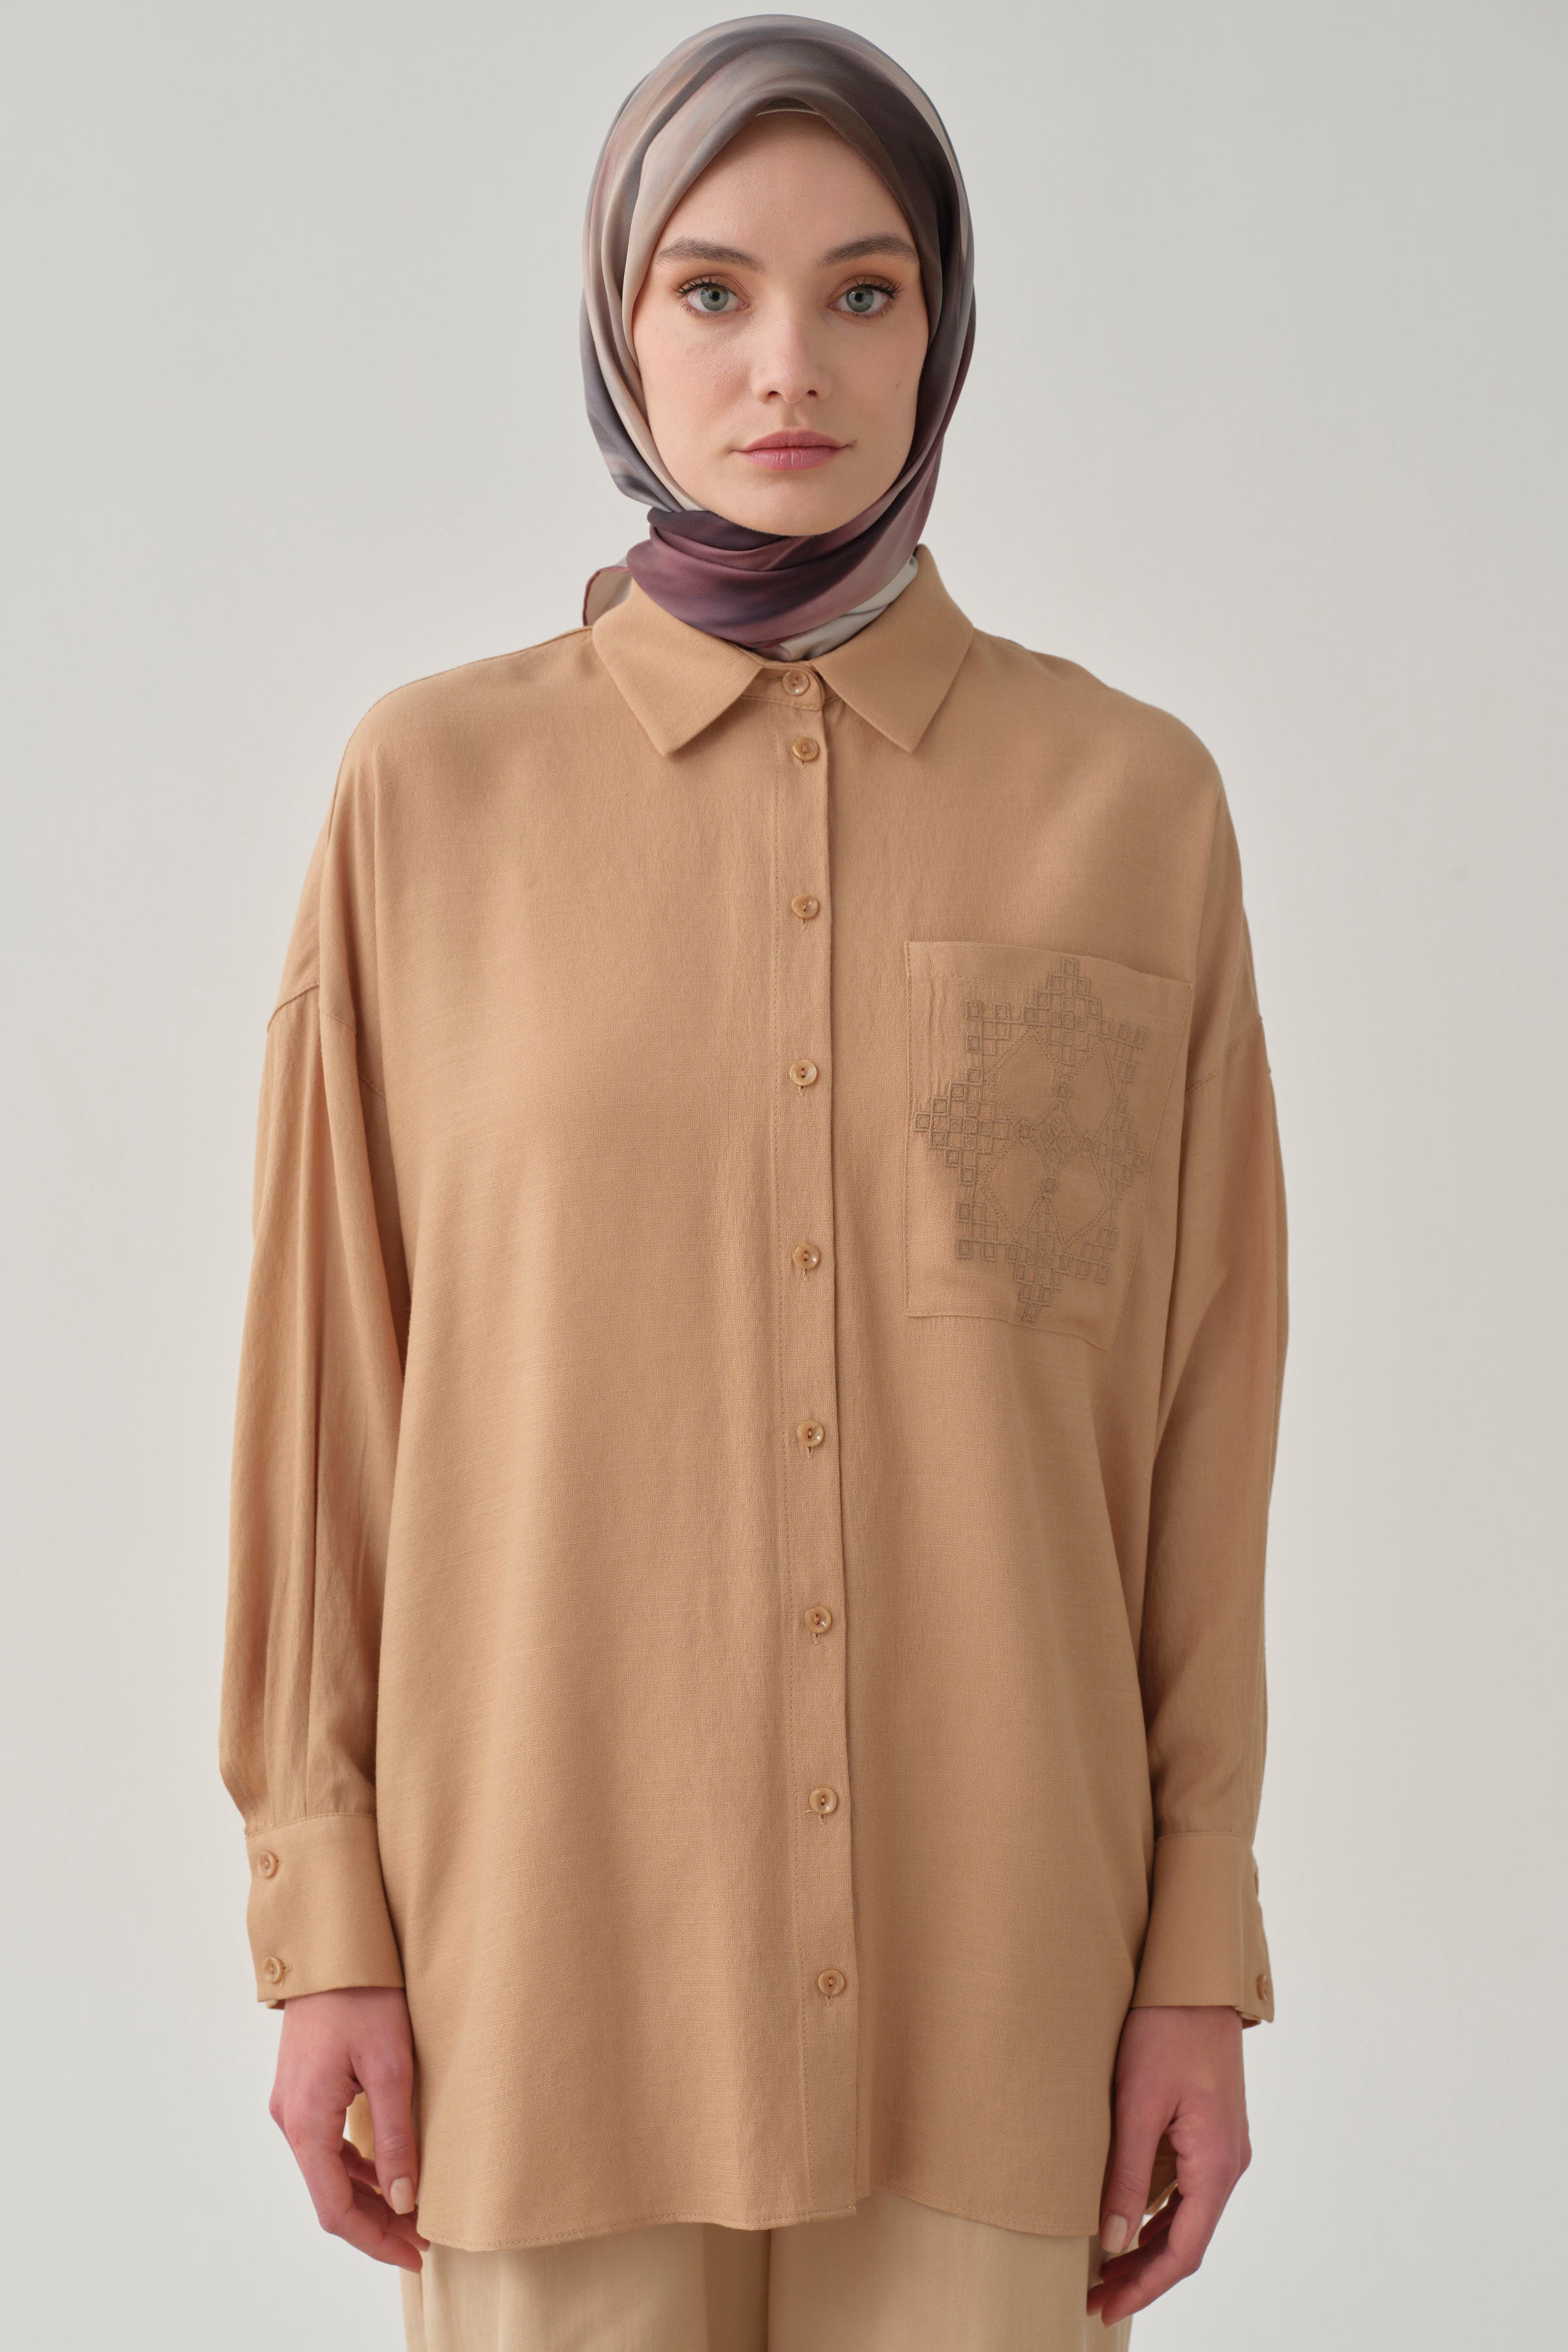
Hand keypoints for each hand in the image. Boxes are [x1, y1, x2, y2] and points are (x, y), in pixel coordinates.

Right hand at [269, 1986, 428, 2271]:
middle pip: (329, 2195)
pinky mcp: (303, 2087)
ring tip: (413, 2211)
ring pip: (326, 2171)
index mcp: (306, 2120)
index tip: (415, 2255)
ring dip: (367, 2197)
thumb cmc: (364, 1997)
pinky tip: (388, 2169)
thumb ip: (396, 2137)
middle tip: (422, 2240)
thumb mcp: (391, 2067)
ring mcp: (292, 2102)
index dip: (375, 2240)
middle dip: (376, 2224)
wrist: (335, 1945)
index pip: (335, 2209)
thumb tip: (406, 2199)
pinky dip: (355, 2166)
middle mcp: (290, 2118)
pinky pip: (325, 2143)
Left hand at [1087, 2003, 1249, 2326]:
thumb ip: (1126, 2173)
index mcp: (1217, 2164)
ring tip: (1103, 2268)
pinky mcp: (1211, 2127)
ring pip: (1187, 2215)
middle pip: (1186, 2239)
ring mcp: (1223, 2145)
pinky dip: (1157, 2213)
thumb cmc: (1166, 2030)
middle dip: (1142, 2273)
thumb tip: (1112, 2240)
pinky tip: (1128, 2219)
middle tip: (1094, 2296)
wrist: (1195, 1976)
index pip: (1184, 2251)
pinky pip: (1187, 2187)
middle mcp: (1229, 2162)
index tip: (1105, 2306)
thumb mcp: (1138, 2102)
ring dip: (1148, 2245)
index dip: (1144, 2285)